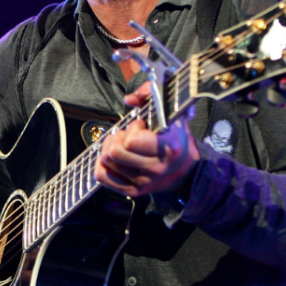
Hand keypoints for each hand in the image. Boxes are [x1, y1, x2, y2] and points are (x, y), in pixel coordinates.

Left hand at [95, 83, 199, 197]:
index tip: (141, 126)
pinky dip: (102, 164)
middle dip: (117, 138)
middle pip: (115, 152)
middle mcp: (156, 168)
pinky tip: (113, 157)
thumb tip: (129, 99)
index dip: (132, 129)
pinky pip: (102, 177)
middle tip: (127, 135)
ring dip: (110, 149)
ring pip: (107, 162)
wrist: (183, 169)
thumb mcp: (169, 112)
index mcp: (168, 148)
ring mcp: (144, 182)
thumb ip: (150, 94)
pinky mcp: (133, 191)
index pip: (132, 141)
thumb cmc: (173, 138)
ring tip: (123, 145)